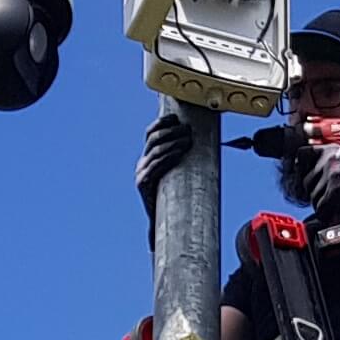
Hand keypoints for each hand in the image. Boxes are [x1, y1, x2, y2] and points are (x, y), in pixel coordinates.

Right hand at [135, 113, 191, 234]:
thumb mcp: (177, 174)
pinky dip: (168, 157)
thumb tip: (199, 142)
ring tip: (187, 140)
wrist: (164, 222)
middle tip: (188, 130)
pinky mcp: (143, 184)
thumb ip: (181, 160)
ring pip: (156, 151)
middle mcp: (141, 164)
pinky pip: (156, 167)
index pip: (150, 133)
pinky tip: (179, 153)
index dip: (161, 123)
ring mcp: (141, 174)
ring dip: (173, 143)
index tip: (176, 118)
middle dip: (171, 132)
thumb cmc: (175, 197)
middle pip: (154, 140)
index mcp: (147, 158)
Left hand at [292, 144, 339, 216]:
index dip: (300, 168)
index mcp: (331, 150)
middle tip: (329, 200)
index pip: (302, 154)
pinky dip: (328, 214)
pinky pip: (321, 208)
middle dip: (315, 194)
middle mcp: (329, 159)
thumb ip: (329, 165)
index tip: (303, 178)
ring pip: (313, 197)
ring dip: (323, 205)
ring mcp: (331, 174)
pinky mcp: (335, 190)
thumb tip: (309, 177)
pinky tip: (338, 212)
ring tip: (338, 205)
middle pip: (306, 182)